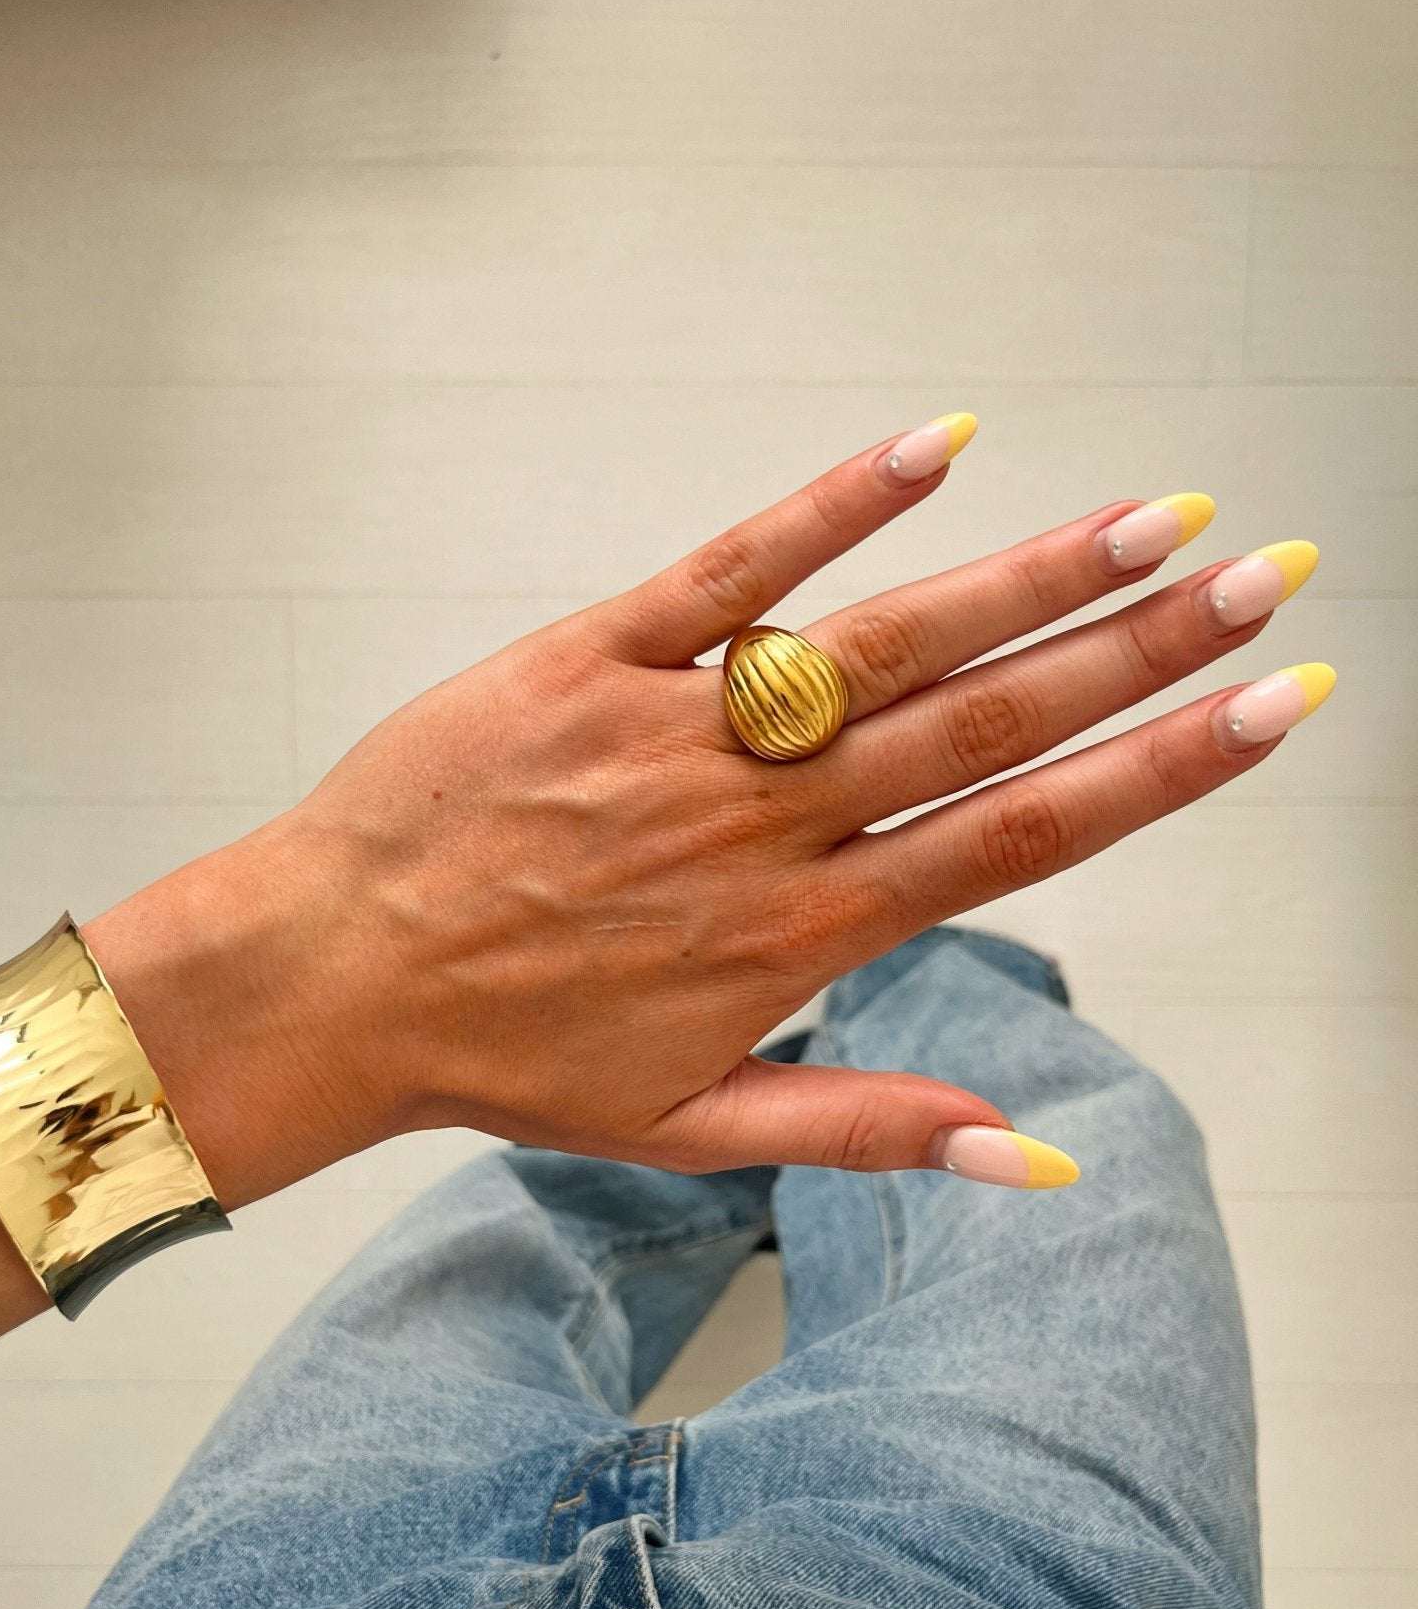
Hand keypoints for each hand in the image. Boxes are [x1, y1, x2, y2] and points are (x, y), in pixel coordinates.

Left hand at [92, 419, 1321, 1194]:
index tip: (1272, 710)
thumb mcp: (694, 1132)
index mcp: (802, 935)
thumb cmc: (513, 1059)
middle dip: (1142, 652)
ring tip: (1158, 519)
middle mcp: (762, 830)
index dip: (1158, 770)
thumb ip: (870, 1130)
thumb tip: (1035, 1162)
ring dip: (1031, 577)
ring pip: (884, 644)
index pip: (1019, 838)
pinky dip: (831, 509)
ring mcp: (679, 739)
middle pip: (984, 726)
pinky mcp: (590, 662)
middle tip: (1268, 580)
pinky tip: (940, 446)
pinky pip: (726, 572)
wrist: (335, 982)